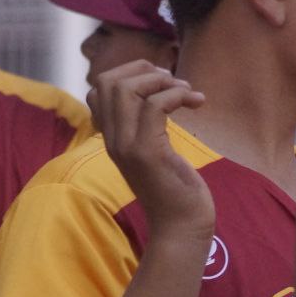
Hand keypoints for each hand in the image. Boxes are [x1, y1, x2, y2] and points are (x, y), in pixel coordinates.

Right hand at [89, 60, 213, 240]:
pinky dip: (178, 95)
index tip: (161, 83)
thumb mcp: (154, 150)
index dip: (130, 73)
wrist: (181, 227)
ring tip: (188, 92)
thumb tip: (160, 91)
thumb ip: (148, 125)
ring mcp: (127, 146)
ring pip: (126, 89)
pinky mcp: (148, 153)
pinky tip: (197, 104)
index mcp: (112, 136)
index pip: (98, 87)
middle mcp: (112, 139)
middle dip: (144, 69)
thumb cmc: (175, 188)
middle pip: (107, 81)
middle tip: (174, 83)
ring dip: (163, 80)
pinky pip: (155, 105)